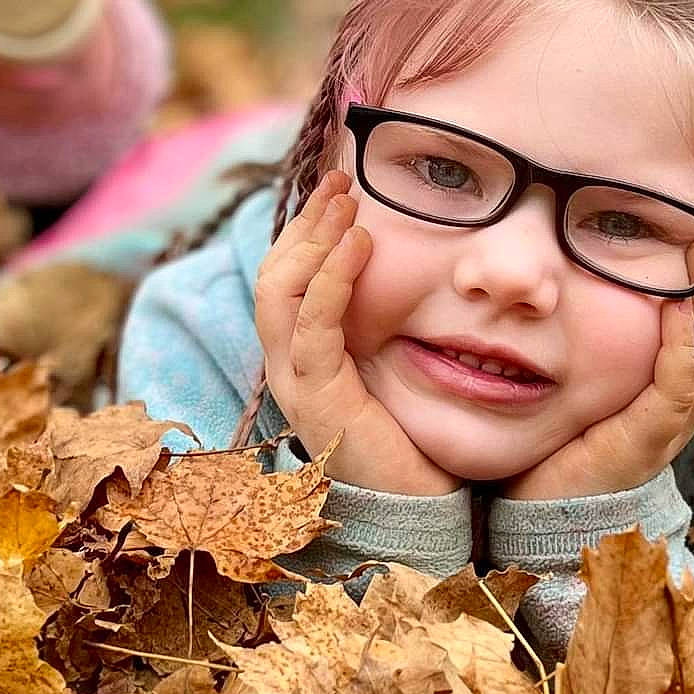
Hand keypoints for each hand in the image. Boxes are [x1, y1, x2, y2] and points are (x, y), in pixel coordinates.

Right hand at [254, 171, 461, 495]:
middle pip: (272, 274)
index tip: (338, 188)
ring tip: (350, 204)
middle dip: (305, 221)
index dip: (304, 228)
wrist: (420, 513)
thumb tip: (403, 264)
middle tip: (341, 179)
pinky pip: (312, 326)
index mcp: (300, 358)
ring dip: (314, 238)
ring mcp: (295, 384)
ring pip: (279, 292)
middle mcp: (286, 367)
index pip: (284, 278)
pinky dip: (332, 278)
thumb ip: (383, 323)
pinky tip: (360, 246)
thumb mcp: (392, 365)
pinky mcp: (318, 399)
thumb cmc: (414, 439)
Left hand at [499, 244, 693, 500]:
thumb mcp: (595, 385)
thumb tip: (604, 281)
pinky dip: (681, 342)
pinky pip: (678, 387)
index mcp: (678, 399)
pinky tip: (674, 303)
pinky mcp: (644, 442)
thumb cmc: (562, 444)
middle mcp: (685, 414)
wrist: (540, 516)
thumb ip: (610, 345)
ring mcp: (670, 430)